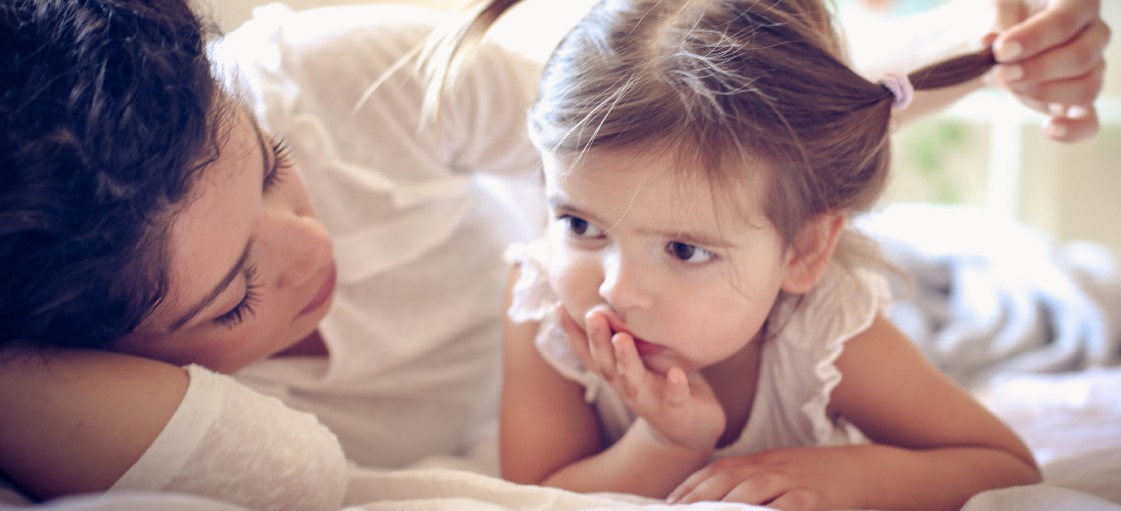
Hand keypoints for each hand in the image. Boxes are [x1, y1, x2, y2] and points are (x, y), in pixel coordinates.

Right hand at [555, 304, 724, 450]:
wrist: (690, 431)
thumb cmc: (663, 384)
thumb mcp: (643, 359)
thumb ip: (627, 335)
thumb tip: (613, 297)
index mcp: (616, 373)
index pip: (588, 352)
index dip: (572, 332)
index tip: (558, 306)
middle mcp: (626, 386)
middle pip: (605, 363)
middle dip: (597, 340)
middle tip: (592, 315)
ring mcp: (650, 400)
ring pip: (632, 380)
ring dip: (625, 360)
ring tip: (622, 338)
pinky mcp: (676, 411)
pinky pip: (675, 399)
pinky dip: (675, 387)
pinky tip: (678, 375)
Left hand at [666, 447, 865, 509]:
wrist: (857, 469)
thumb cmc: (810, 475)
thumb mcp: (775, 470)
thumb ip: (746, 481)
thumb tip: (712, 499)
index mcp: (758, 461)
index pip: (717, 471)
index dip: (691, 486)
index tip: (670, 503)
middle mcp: (770, 468)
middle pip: (728, 479)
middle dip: (699, 497)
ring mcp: (792, 482)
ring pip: (754, 490)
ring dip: (728, 506)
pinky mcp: (813, 498)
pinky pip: (789, 506)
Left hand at [991, 0, 1110, 141]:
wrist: (997, 41)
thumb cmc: (1000, 14)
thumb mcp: (994, 4)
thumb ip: (995, 14)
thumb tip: (988, 39)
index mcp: (1076, 1)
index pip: (1067, 20)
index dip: (1035, 38)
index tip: (1001, 51)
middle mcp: (1093, 33)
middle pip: (1080, 58)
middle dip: (1035, 70)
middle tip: (1000, 72)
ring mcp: (1091, 67)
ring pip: (1086, 89)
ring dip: (1042, 93)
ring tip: (1010, 85)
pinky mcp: (1077, 98)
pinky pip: (1089, 121)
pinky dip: (1072, 130)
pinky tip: (1049, 129)